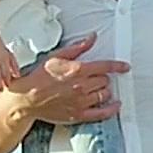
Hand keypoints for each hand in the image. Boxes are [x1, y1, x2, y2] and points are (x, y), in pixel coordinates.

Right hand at [6, 35, 127, 124]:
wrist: (27, 98)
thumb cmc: (39, 77)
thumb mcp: (57, 56)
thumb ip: (78, 48)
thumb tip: (92, 37)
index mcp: (78, 70)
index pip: (105, 66)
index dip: (118, 66)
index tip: (125, 67)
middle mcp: (81, 86)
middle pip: (105, 81)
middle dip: (103, 78)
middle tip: (96, 77)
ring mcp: (81, 102)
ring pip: (104, 94)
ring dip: (104, 90)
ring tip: (97, 88)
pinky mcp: (78, 114)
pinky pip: (101, 113)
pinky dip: (111, 109)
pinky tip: (116, 105)